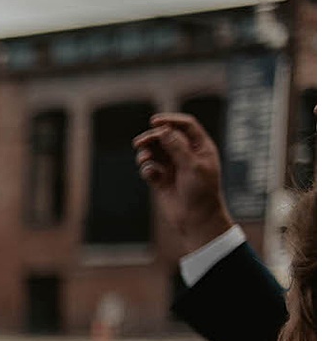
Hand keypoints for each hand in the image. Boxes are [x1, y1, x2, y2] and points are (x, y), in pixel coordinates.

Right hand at [132, 111, 233, 252]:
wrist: (197, 219)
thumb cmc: (202, 192)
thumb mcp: (192, 166)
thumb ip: (177, 146)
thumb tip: (163, 129)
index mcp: (200, 148)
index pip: (186, 126)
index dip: (170, 121)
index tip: (154, 122)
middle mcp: (186, 154)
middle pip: (165, 136)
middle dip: (152, 138)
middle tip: (139, 143)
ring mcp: (173, 166)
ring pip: (154, 151)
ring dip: (146, 152)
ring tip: (144, 160)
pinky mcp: (161, 179)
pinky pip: (149, 167)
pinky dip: (146, 168)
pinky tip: (150, 174)